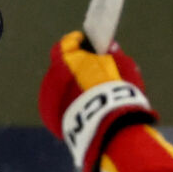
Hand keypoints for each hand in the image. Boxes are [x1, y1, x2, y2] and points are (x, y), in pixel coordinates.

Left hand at [40, 31, 157, 171]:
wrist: (107, 128)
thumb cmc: (117, 92)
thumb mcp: (123, 66)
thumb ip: (113, 54)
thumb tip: (109, 47)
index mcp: (65, 61)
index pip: (66, 45)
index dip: (77, 43)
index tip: (86, 44)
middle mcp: (51, 79)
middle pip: (62, 67)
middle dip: (75, 68)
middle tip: (92, 70)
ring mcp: (49, 100)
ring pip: (59, 88)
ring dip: (70, 87)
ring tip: (90, 92)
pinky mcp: (51, 119)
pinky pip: (59, 106)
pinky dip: (69, 105)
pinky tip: (84, 108)